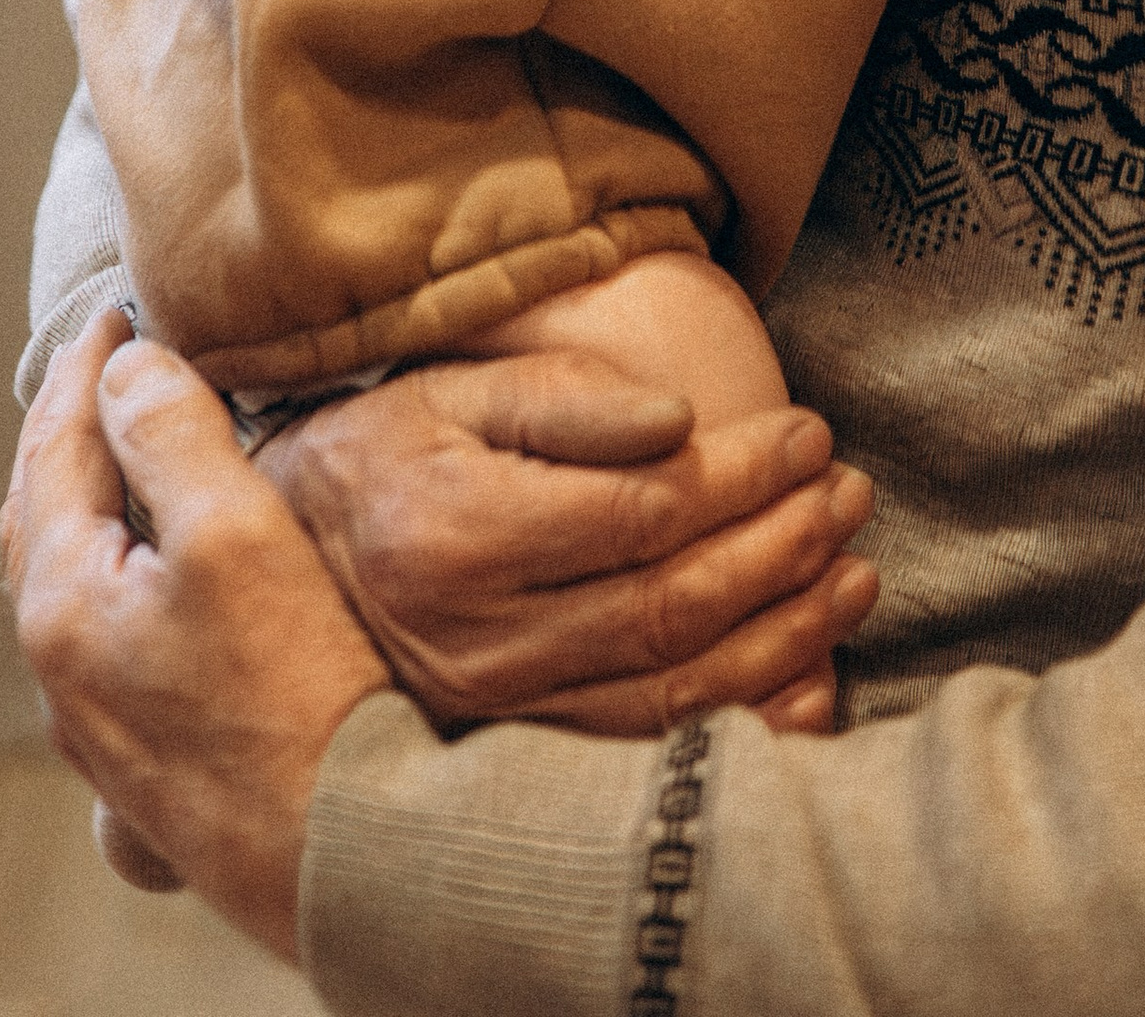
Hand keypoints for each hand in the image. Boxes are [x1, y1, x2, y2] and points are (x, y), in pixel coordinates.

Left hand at [0, 309, 387, 959]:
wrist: (350, 857)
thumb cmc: (297, 694)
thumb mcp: (236, 532)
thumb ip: (170, 430)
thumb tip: (125, 365)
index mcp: (62, 607)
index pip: (53, 449)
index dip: (85, 367)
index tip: (116, 308)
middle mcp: (60, 673)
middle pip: (41, 515)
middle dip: (68, 427)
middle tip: (105, 361)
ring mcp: (100, 727)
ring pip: (68, 579)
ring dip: (88, 498)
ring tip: (124, 443)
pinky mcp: (148, 761)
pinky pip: (105, 634)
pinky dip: (114, 566)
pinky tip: (152, 566)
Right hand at [260, 347, 879, 736]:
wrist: (292, 561)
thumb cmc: (387, 455)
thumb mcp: (454, 392)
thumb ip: (567, 402)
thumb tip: (681, 420)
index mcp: (459, 534)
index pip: (640, 512)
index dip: (741, 476)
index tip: (809, 433)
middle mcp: (479, 639)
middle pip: (671, 602)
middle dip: (783, 546)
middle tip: (850, 494)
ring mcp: (499, 711)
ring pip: (677, 686)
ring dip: (786, 630)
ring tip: (852, 571)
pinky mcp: (519, 750)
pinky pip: (653, 750)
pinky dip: (745, 721)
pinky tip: (811, 681)